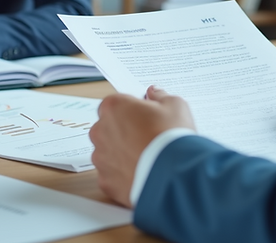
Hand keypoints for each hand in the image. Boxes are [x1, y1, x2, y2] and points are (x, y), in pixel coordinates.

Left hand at [90, 86, 195, 207]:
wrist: (174, 176)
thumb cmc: (172, 137)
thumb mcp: (175, 105)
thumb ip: (160, 96)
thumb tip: (154, 93)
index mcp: (113, 107)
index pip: (116, 104)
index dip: (132, 110)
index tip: (146, 117)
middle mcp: (100, 131)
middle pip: (109, 128)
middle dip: (125, 132)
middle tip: (148, 138)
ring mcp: (101, 158)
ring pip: (109, 153)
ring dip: (123, 154)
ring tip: (148, 159)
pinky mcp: (106, 182)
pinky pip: (112, 175)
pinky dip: (124, 175)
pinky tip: (143, 174)